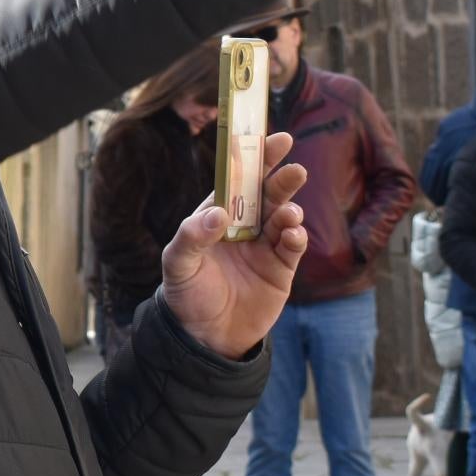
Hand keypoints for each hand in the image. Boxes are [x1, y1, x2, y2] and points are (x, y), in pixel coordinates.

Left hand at [159, 131, 311, 358]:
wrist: (205, 337)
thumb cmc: (186, 294)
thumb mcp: (178, 264)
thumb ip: (192, 237)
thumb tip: (218, 214)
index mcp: (217, 216)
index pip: (237, 180)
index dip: (253, 159)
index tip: (270, 138)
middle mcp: (244, 226)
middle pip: (266, 193)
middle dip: (280, 177)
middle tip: (292, 166)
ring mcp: (265, 246)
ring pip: (283, 216)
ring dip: (289, 208)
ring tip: (288, 213)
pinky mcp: (281, 269)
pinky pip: (293, 246)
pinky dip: (297, 237)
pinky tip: (293, 235)